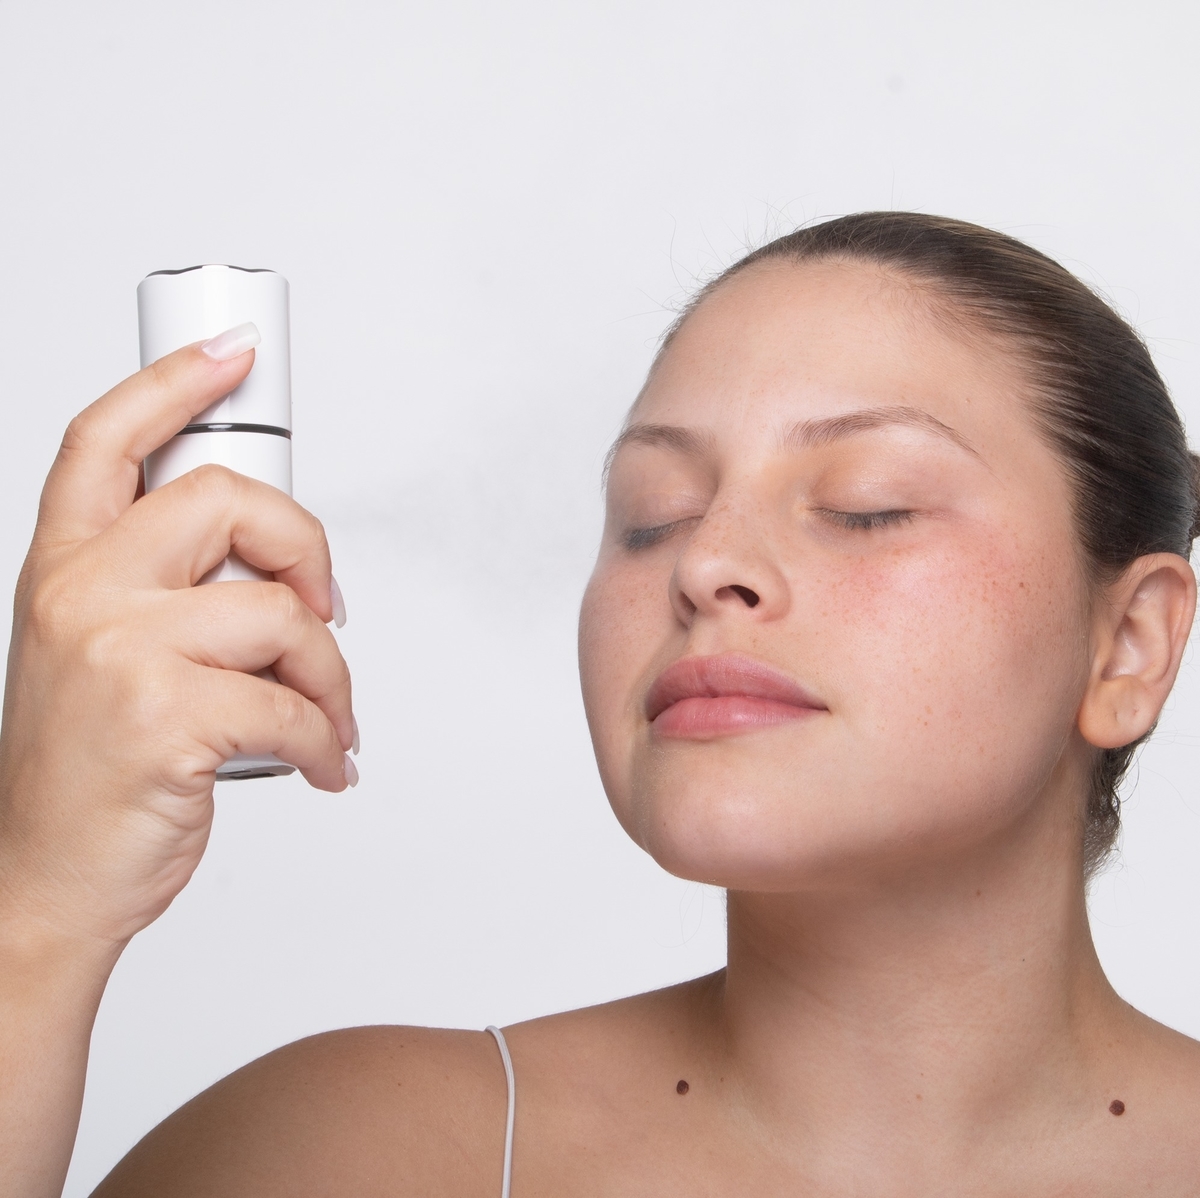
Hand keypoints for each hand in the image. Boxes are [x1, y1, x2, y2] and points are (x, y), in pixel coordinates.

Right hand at [0, 339, 353, 952]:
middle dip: (305, 546)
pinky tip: (323, 764)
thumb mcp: (96, 654)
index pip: (107, 439)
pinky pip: (294, 705)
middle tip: (326, 604)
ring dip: (330, 673)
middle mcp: (83, 594)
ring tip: (326, 716)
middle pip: (225, 499)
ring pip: (282, 611)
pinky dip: (328, 738)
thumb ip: (163, 591)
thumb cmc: (86, 769)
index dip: (173, 381)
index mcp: (64, 569)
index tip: (232, 355)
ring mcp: (121, 653)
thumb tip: (274, 563)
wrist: (46, 877)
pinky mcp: (168, 718)